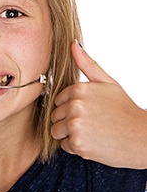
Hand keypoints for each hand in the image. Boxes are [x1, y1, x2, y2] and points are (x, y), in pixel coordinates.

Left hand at [51, 40, 146, 168]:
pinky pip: (64, 145)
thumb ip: (87, 64)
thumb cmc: (124, 110)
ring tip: (90, 132)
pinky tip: (93, 142)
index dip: (70, 108)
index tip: (88, 111)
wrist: (143, 137)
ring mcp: (75, 124)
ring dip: (69, 135)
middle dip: (68, 121)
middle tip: (91, 123)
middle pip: (55, 116)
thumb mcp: (107, 82)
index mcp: (78, 89)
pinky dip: (76, 147)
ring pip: (56, 131)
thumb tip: (73, 44)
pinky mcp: (77, 143)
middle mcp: (74, 105)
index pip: (58, 101)